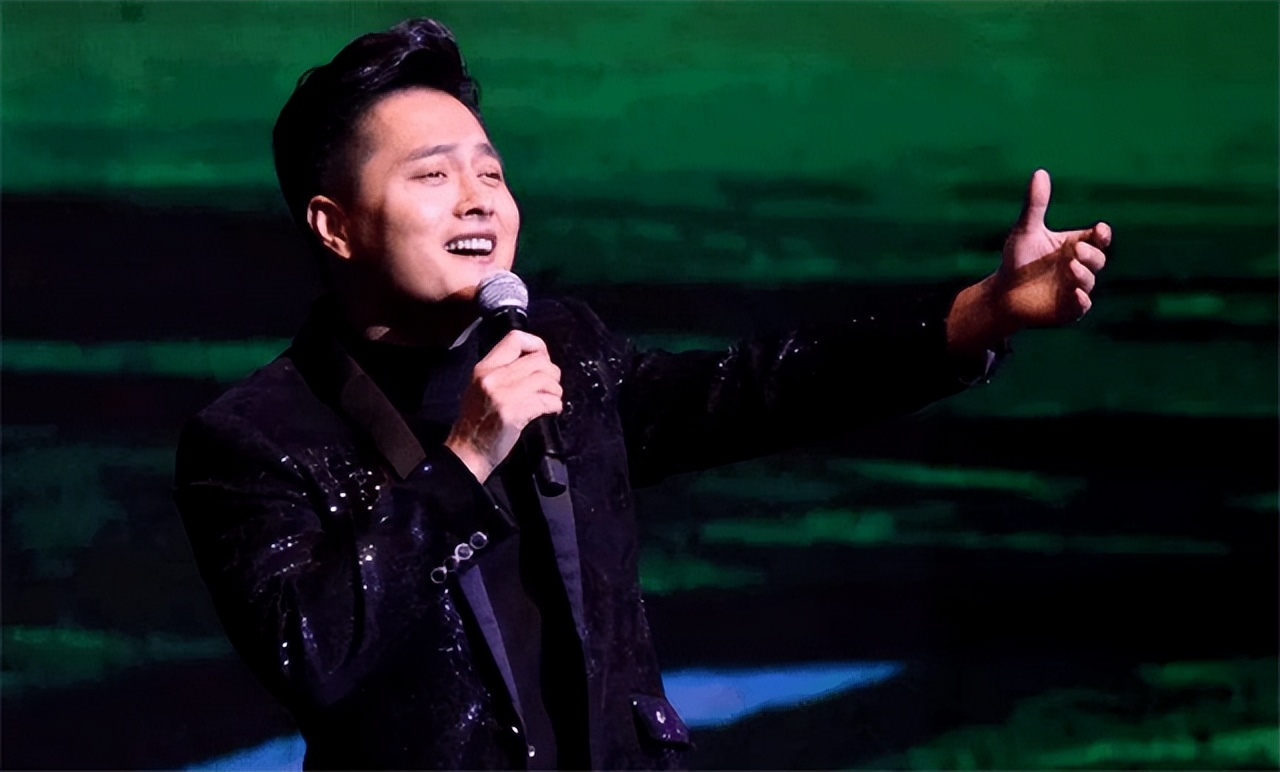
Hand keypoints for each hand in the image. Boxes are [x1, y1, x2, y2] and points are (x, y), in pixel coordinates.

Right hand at [445, 331, 562, 482]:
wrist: (467, 452)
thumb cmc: (477, 422)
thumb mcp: (482, 387)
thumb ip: (504, 371)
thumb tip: (535, 361)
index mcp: (484, 367)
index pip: (515, 339)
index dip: (537, 345)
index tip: (543, 359)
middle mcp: (492, 377)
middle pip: (538, 360)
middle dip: (552, 373)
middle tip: (551, 386)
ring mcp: (503, 395)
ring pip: (546, 379)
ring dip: (555, 391)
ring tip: (551, 399)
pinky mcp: (513, 413)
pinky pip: (546, 400)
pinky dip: (555, 405)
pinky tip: (551, 411)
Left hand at [996, 168, 1110, 327]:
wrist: (1002, 294)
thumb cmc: (1017, 261)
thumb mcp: (1026, 231)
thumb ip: (1036, 205)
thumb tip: (1039, 172)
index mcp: (1076, 246)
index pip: (1098, 238)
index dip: (1102, 235)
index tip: (1100, 230)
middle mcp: (1080, 267)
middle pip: (1098, 259)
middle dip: (1092, 254)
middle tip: (1076, 250)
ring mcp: (1076, 289)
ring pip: (1090, 281)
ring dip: (1084, 274)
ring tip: (1071, 267)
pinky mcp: (1068, 310)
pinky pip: (1082, 307)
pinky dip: (1081, 302)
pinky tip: (1077, 295)